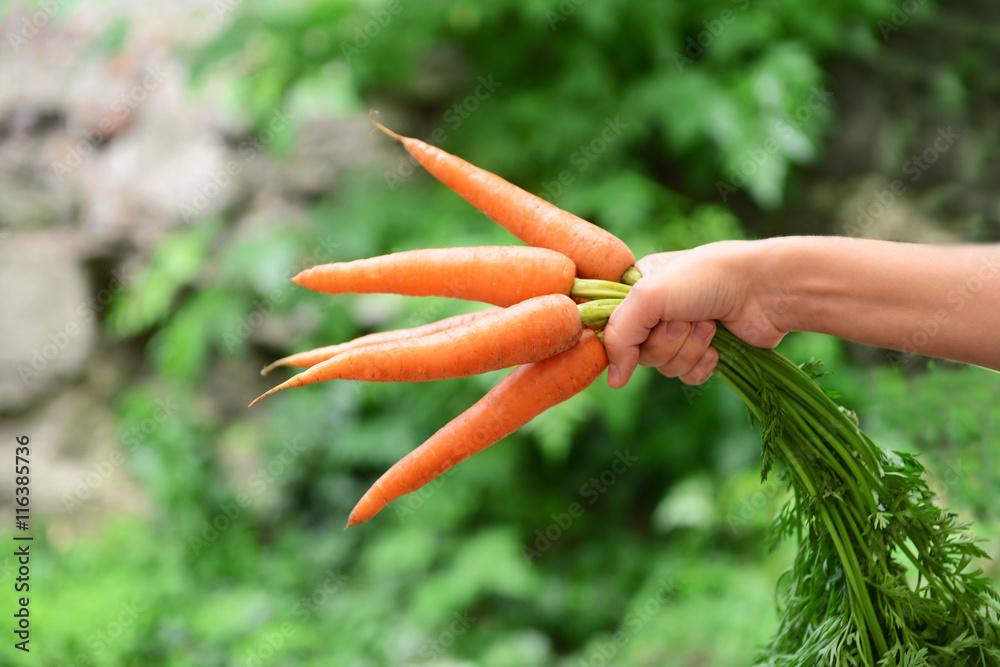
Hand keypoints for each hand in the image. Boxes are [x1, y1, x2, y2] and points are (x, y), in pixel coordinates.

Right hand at [603, 240, 786, 387]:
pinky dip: (702, 365)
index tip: (643, 329)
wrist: (764, 289)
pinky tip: (717, 347)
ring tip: (709, 325)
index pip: (613, 327)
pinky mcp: (708, 351)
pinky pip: (688, 376)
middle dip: (666, 340)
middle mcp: (659, 311)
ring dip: (688, 349)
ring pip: (665, 366)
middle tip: (687, 319)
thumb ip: (618, 336)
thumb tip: (613, 380)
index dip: (626, 336)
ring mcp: (684, 332)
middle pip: (640, 352)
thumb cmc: (706, 279)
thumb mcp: (648, 296)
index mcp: (639, 288)